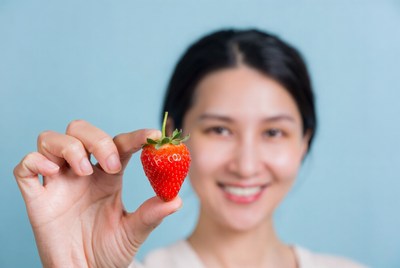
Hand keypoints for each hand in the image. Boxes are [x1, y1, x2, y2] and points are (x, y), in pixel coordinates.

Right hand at [14, 120, 181, 267]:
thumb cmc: (109, 251)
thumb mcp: (133, 232)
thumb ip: (151, 214)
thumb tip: (176, 200)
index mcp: (108, 176)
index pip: (119, 144)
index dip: (135, 136)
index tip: (153, 135)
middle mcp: (82, 173)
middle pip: (81, 130)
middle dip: (97, 139)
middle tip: (110, 165)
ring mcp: (58, 182)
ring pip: (51, 139)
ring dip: (69, 147)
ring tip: (84, 171)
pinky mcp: (37, 197)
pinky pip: (25, 167)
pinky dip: (34, 161)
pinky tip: (51, 173)